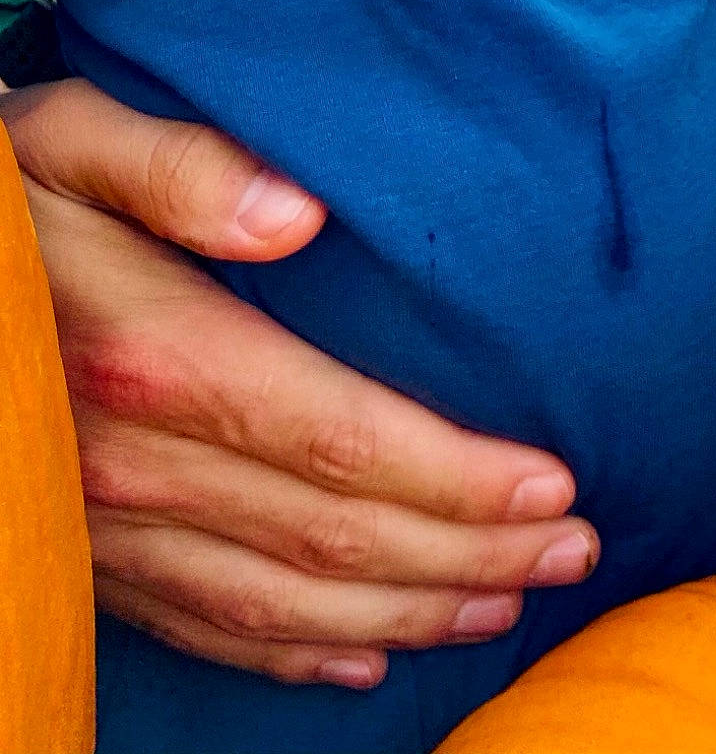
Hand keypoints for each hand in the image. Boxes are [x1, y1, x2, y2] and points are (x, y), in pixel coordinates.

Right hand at [0, 79, 596, 689]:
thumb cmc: (6, 189)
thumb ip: (180, 166)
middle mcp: (129, 462)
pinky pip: (198, 629)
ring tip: (509, 602)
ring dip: (406, 612)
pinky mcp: (78, 556)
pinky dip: (292, 657)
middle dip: (468, 553)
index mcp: (151, 357)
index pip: (340, 442)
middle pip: (331, 538)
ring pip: (278, 605)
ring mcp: (98, 527)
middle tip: (576, 552)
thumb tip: (296, 211)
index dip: (456, 476)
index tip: (555, 484)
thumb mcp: (72, 138)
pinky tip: (364, 659)